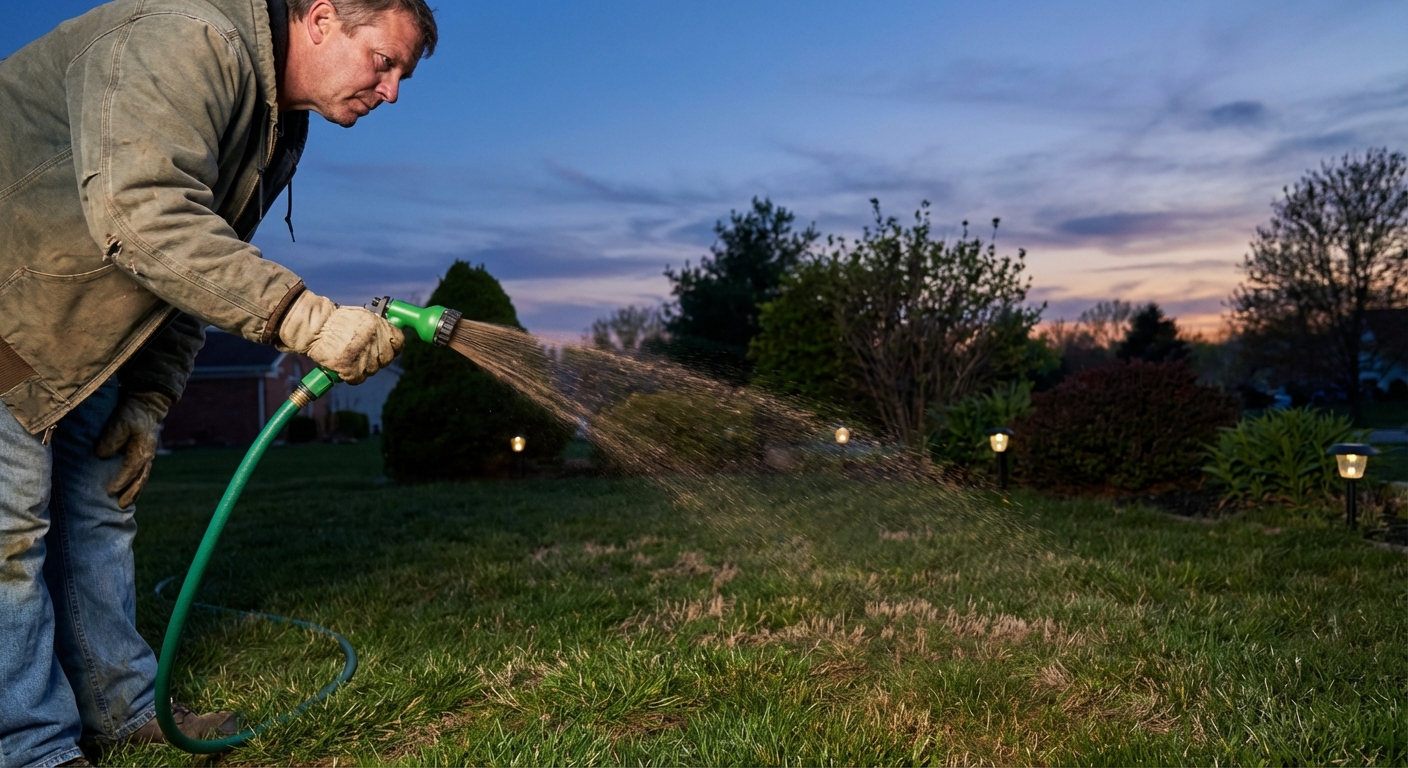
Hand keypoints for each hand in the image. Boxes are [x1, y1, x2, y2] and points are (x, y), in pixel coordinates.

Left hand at [94, 391, 171, 506]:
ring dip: (135, 490)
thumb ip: (110, 439)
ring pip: (142, 478)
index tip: (109, 492)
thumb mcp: (120, 423)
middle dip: (131, 493)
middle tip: (121, 505)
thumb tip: (101, 455)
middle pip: (139, 480)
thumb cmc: (132, 413)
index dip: (120, 482)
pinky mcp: (145, 453)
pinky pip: (142, 472)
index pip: (129, 471)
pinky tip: (131, 486)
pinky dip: (137, 482)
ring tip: (126, 501)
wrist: (147, 405)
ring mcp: (148, 455)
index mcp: (141, 451)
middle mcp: (147, 457)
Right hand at [277, 291, 403, 383]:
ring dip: (362, 368)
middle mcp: (373, 339)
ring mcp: (362, 354)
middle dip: (377, 359)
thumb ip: (378, 327)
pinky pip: (358, 379)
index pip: (399, 341)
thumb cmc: (335, 321)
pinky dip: (350, 376)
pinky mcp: (350, 367)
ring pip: (372, 370)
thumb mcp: (361, 316)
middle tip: (363, 356)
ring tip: (349, 358)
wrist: (313, 327)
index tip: (387, 349)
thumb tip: (391, 339)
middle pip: (386, 359)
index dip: (393, 347)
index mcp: (378, 324)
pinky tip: (342, 367)